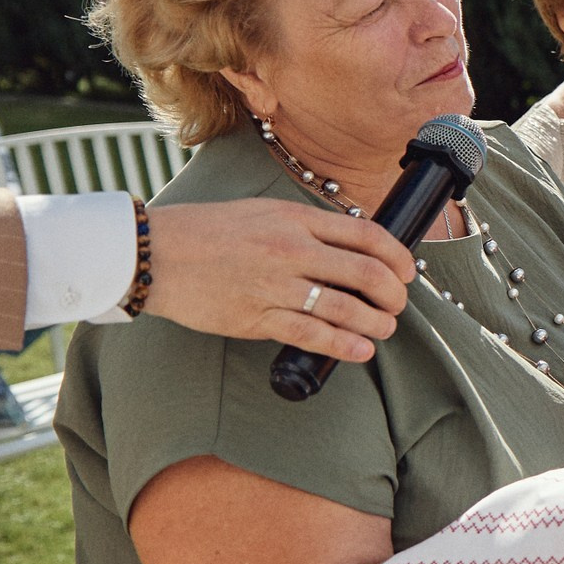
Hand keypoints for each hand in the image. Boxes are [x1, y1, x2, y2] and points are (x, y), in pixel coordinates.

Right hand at [143, 200, 414, 361]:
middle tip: (397, 304)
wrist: (155, 252)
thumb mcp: (264, 212)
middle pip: (366, 274)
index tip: (408, 271)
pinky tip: (360, 350)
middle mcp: (291, 250)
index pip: (366, 235)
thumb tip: (350, 247)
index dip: (397, 256)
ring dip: (376, 323)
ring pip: (345, 309)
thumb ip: (306, 228)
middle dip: (393, 294)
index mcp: (296, 219)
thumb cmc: (208, 231)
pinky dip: (344, 346)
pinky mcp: (257, 318)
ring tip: (383, 328)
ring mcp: (275, 286)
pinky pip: (312, 335)